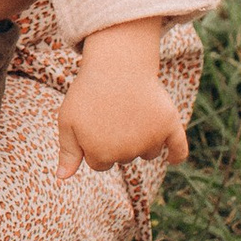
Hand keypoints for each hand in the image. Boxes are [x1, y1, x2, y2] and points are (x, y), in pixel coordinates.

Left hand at [56, 25, 188, 180]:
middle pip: (124, 158)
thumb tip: (61, 178)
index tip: (94, 122)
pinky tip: (172, 157)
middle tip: (112, 112)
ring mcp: (150, 141)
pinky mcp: (169, 126)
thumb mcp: (67, 120)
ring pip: (148, 152)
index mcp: (100, 155)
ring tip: (131, 110)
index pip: (100, 163)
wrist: (115, 62)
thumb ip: (68, 152)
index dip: (95, 143)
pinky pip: (178, 150)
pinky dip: (176, 154)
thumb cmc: (88, 91)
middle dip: (118, 140)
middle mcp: (126, 153)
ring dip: (141, 138)